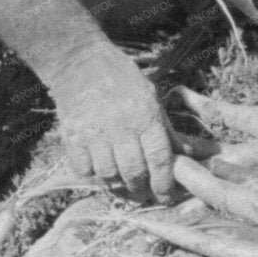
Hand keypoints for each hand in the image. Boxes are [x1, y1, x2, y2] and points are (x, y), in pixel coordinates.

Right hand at [42, 42, 179, 203]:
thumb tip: (186, 154)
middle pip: (134, 173)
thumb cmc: (121, 77)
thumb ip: (166, 128)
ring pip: (109, 175)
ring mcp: (94, 133)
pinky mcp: (72, 136)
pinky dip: (93, 174)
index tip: (166, 196)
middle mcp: (121, 127)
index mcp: (145, 116)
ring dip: (118, 185)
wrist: (79, 60)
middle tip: (144, 193)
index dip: (164, 184)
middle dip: (142, 190)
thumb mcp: (151, 97)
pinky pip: (84, 169)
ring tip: (122, 184)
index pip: (159, 160)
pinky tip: (99, 168)